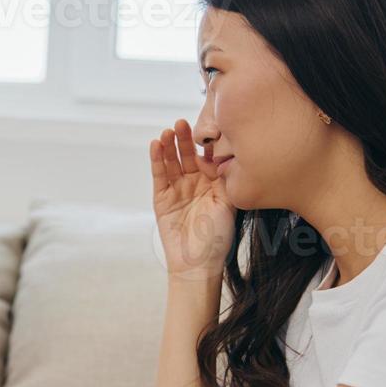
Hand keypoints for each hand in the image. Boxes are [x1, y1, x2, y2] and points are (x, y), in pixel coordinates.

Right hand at [151, 119, 235, 279]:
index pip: (208, 156)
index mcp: (214, 183)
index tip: (208, 126)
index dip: (207, 142)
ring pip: (172, 162)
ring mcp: (177, 189)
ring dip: (170, 145)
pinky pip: (159, 175)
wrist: (198, 263)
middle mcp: (195, 183)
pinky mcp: (161, 197)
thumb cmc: (217, 238)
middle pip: (188, 155)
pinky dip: (157, 159)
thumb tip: (225, 154)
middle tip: (183, 123)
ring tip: (168, 131)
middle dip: (186, 139)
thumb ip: (227, 179)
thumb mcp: (229, 204)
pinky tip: (156, 144)